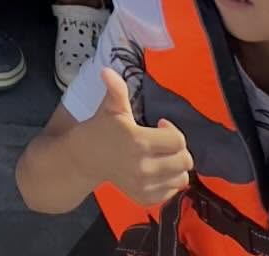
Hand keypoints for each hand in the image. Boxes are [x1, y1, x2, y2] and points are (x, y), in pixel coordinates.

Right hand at [80, 66, 192, 207]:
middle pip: (184, 161)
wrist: (84, 158)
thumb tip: (107, 70)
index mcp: (137, 141)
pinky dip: (169, 181)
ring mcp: (144, 185)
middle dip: (177, 149)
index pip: (177, 140)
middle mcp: (144, 166)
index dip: (171, 130)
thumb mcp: (110, 109)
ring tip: (161, 157)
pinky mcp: (144, 198)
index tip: (160, 125)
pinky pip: (172, 192)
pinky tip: (156, 170)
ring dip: (175, 166)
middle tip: (163, 142)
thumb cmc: (100, 130)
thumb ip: (115, 90)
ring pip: (181, 179)